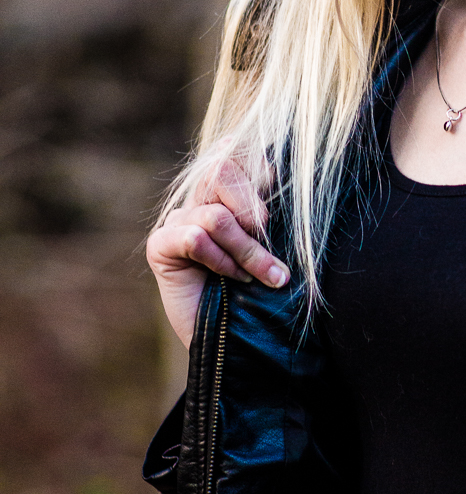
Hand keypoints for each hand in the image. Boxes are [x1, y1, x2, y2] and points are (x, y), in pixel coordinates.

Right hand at [146, 162, 289, 349]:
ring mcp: (178, 221)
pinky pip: (196, 238)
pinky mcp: (160, 245)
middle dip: (255, 209)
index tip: (277, 196)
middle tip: (268, 239)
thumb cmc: (260, 290)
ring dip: (248, 250)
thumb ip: (267, 209)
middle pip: (222, 170)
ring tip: (263, 276)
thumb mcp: (272, 242)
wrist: (236, 341)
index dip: (258, 167)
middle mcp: (200, 200)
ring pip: (217, 215)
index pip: (236, 152)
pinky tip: (230, 280)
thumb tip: (272, 170)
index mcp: (228, 192)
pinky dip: (221, 261)